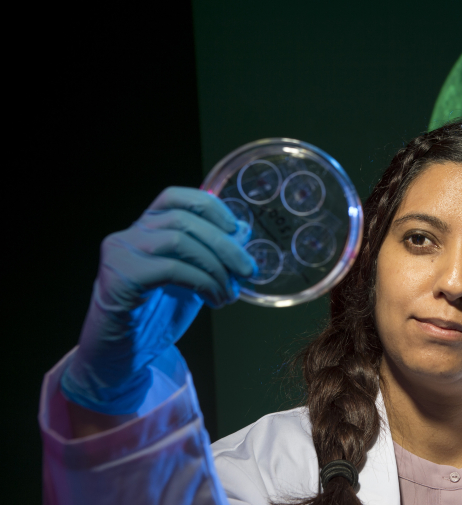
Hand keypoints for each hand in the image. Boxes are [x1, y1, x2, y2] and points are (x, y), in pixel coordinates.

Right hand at [61, 187, 257, 414]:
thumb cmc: (155, 318)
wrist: (121, 358)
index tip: (236, 228)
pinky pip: (171, 269)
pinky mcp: (119, 278)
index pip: (174, 197)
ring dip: (215, 266)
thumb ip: (212, 255)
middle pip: (183, 219)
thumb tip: (243, 231)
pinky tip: (215, 301)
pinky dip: (202, 282)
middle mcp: (128, 235)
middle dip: (224, 244)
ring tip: (228, 293)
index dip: (208, 206)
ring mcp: (120, 254)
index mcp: (145, 230)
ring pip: (178, 240)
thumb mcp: (193, 280)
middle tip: (248, 270)